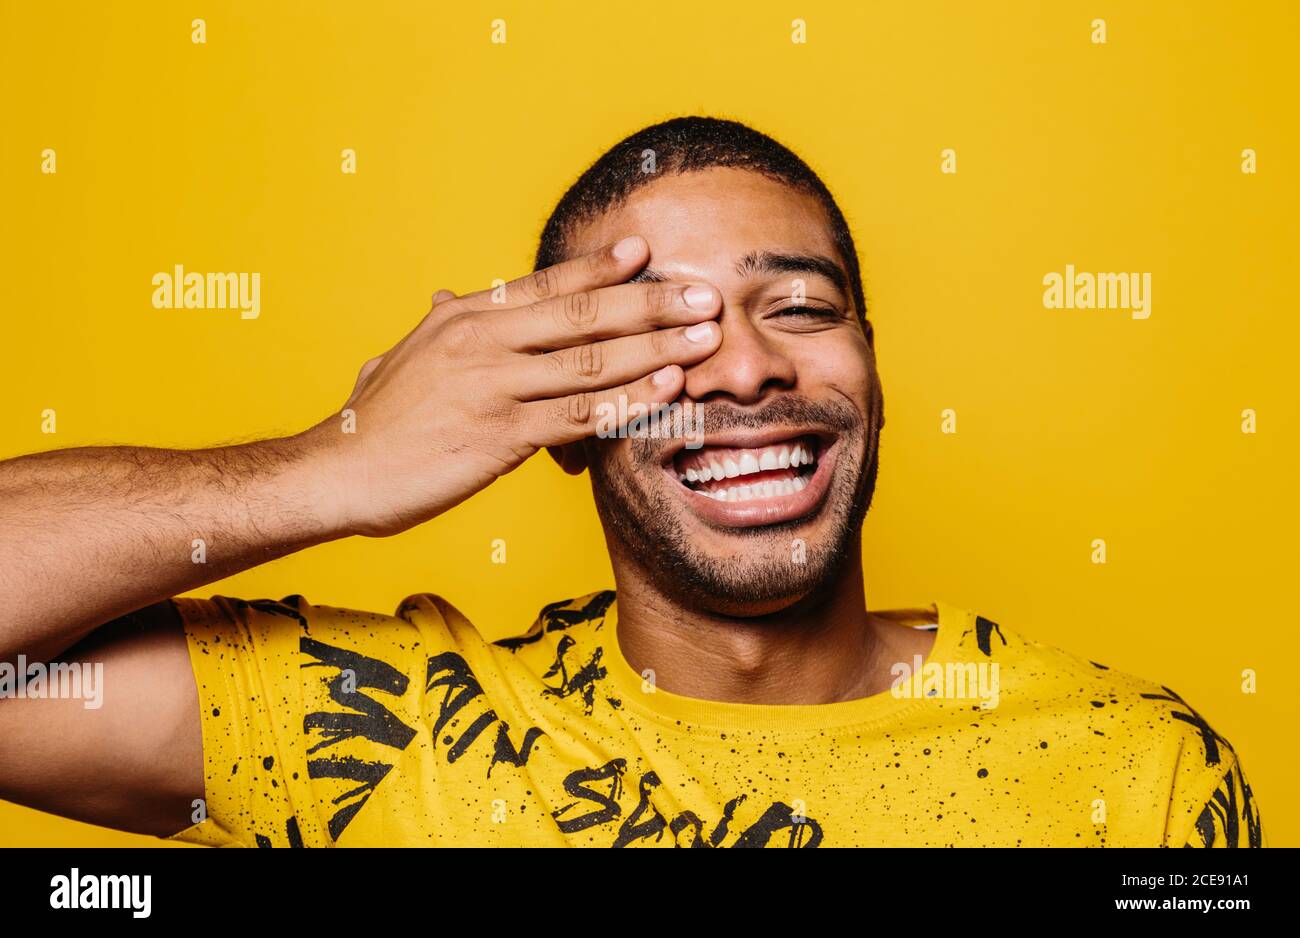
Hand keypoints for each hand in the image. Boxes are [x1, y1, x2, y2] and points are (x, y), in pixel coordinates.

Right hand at [307, 235, 722, 536]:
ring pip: (591, 361)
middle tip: (703, 294)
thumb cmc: (373, 422)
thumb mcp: (405, 357)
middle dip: (650, 303)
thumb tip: (446, 296)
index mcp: (462, 316)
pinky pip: (580, 416)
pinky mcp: (499, 435)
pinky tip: (666, 391)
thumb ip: (440, 325)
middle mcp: (481, 340)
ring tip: (705, 338)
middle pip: (582, 314)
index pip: (543, 283)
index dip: (599, 266)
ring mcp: (492, 385)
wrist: (334, 472)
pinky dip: (628, 401)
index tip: (645, 251)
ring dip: (656, 348)